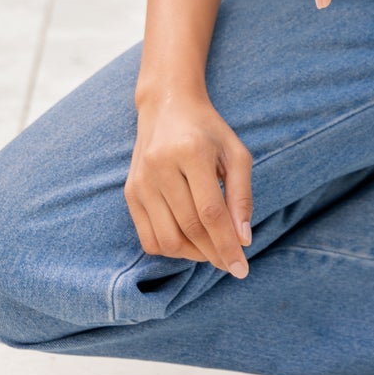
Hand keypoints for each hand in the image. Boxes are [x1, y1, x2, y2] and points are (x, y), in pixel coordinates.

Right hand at [125, 90, 252, 278]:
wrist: (167, 105)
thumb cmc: (208, 130)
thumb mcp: (236, 153)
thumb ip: (242, 195)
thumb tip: (243, 240)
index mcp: (191, 151)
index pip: (210, 213)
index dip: (227, 245)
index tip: (243, 268)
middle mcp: (160, 166)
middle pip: (190, 228)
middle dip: (215, 253)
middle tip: (232, 262)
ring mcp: (140, 181)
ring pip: (167, 239)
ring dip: (194, 255)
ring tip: (212, 249)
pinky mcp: (130, 192)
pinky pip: (148, 238)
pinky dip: (171, 249)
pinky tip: (188, 242)